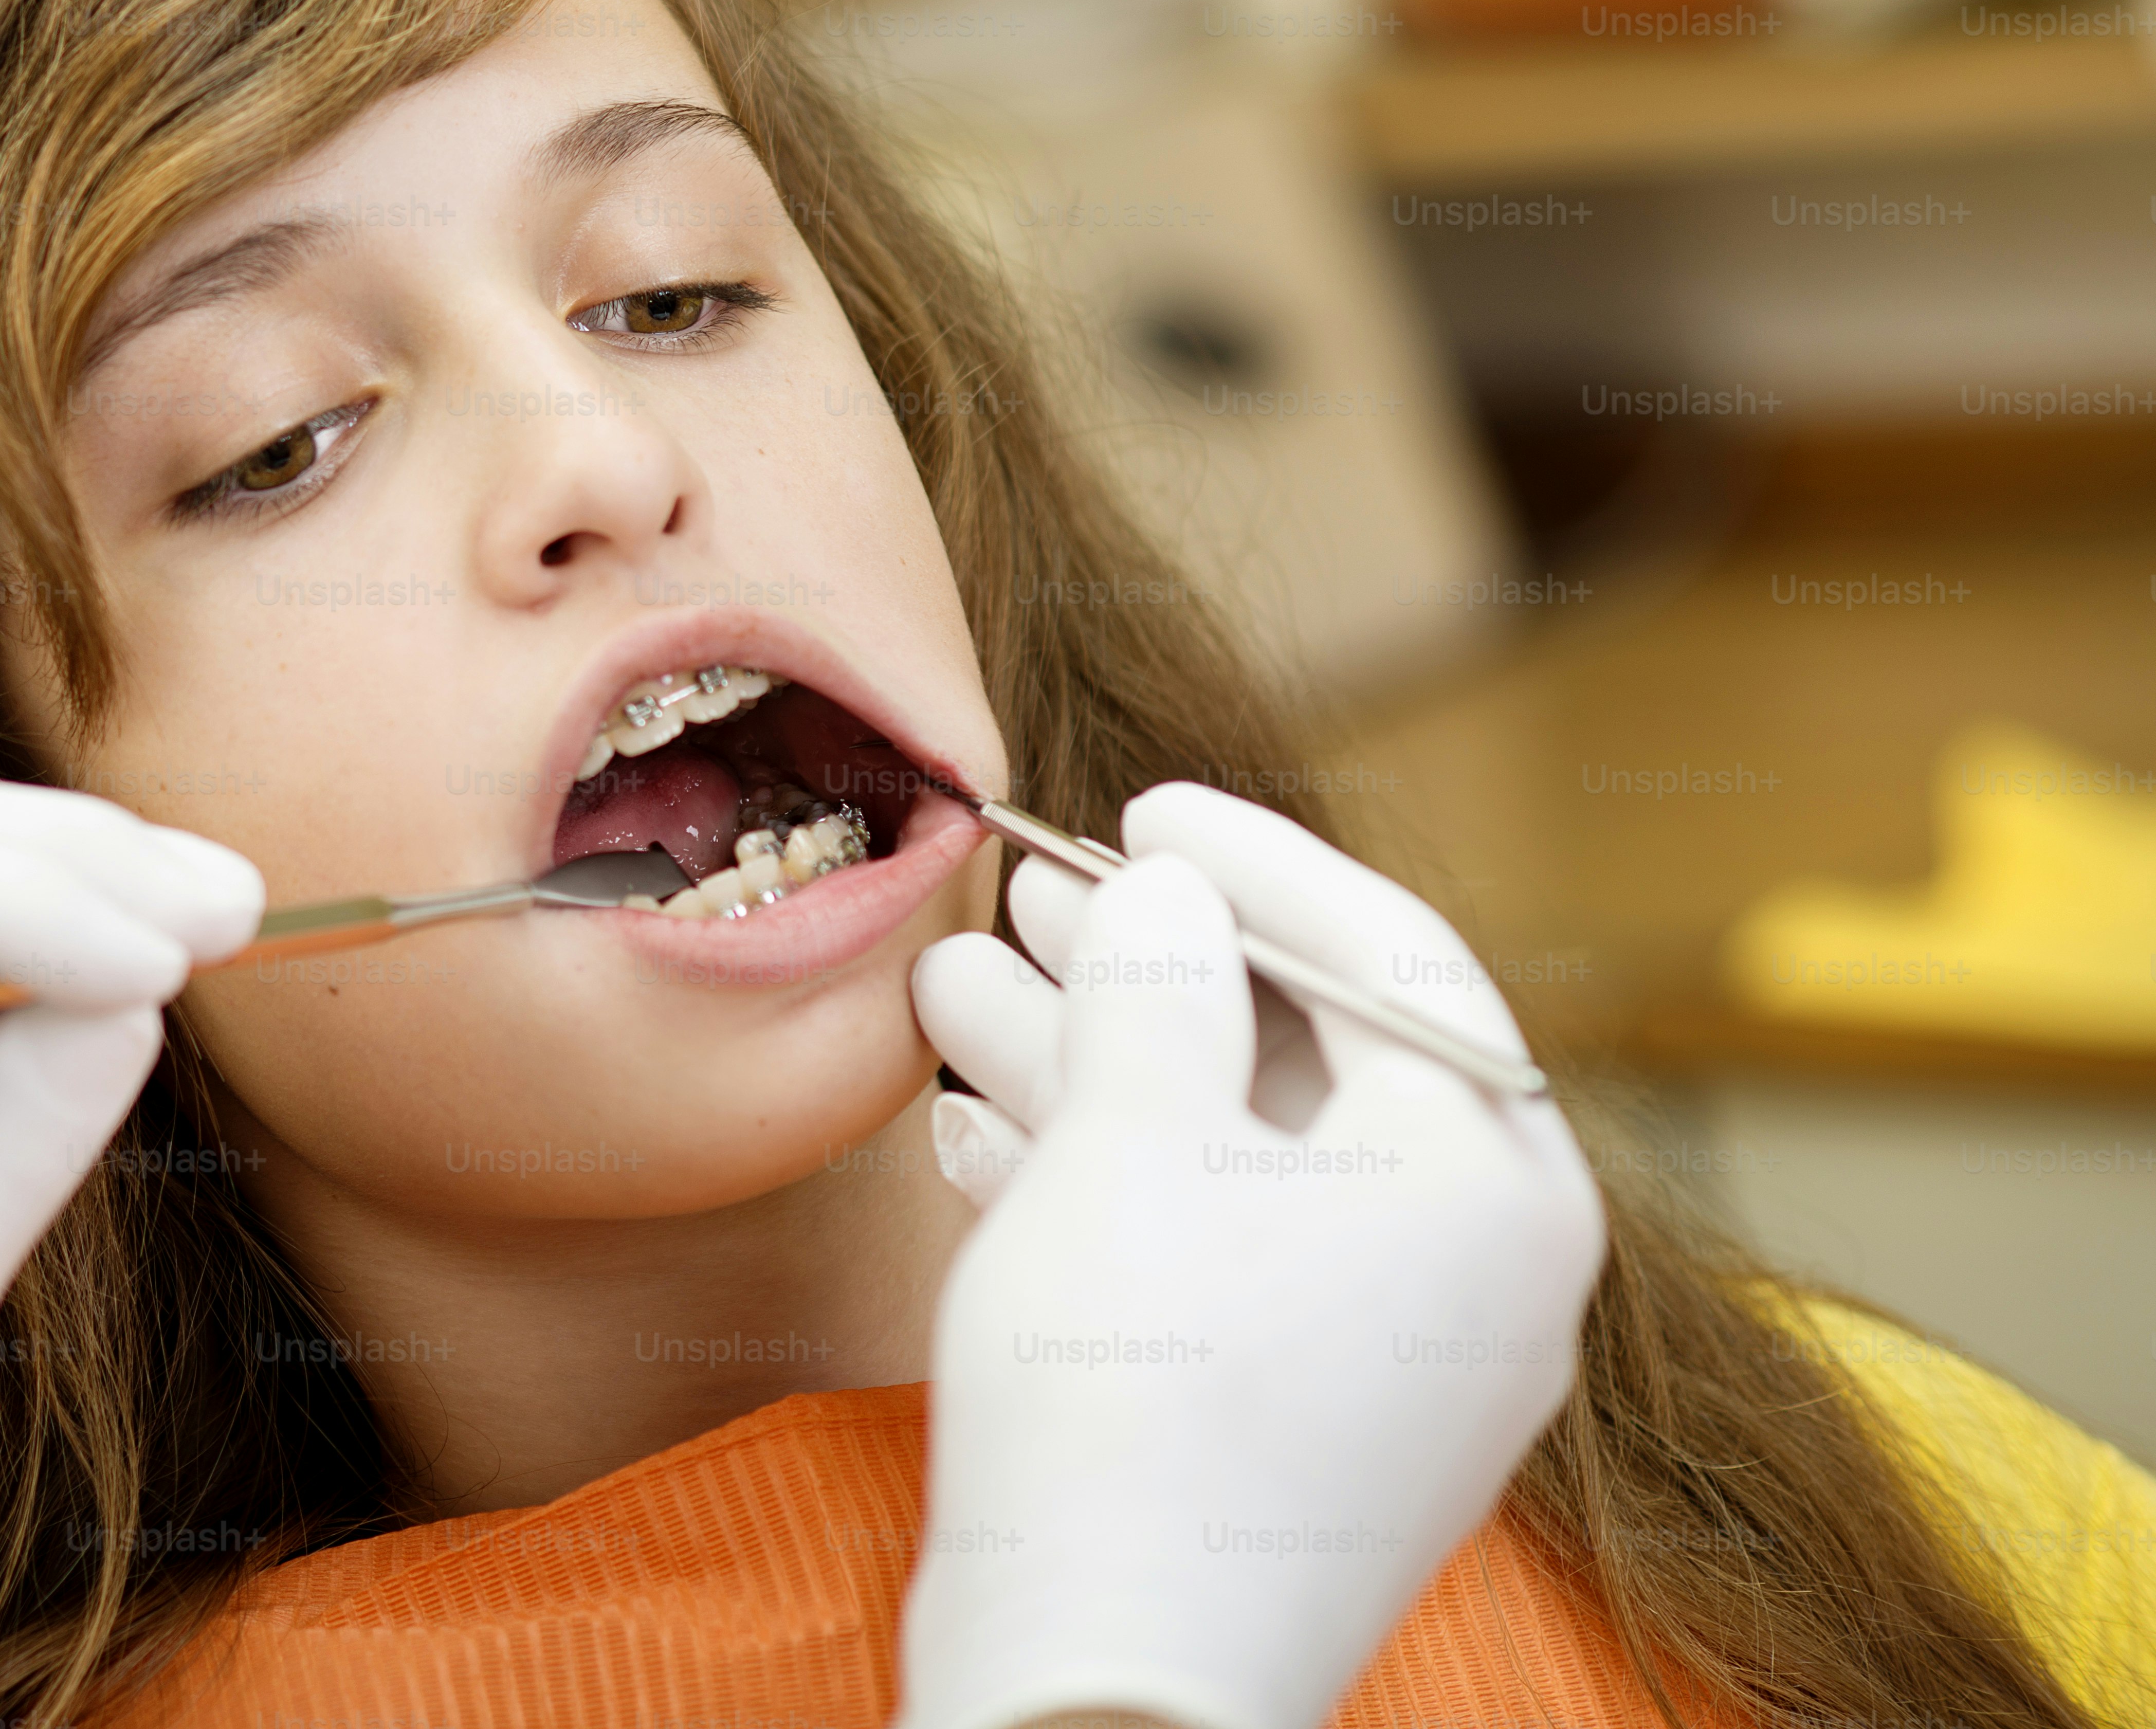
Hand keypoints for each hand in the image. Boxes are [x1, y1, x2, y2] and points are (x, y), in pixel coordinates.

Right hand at [895, 784, 1604, 1728]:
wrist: (1100, 1673)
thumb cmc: (1137, 1393)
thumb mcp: (1133, 1134)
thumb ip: (1158, 984)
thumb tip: (1174, 899)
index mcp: (1495, 1185)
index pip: (1396, 960)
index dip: (1262, 862)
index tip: (1147, 808)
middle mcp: (1474, 1273)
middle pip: (1304, 1060)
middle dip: (1147, 969)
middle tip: (1027, 888)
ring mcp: (1388, 1362)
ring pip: (1233, 1160)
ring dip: (1093, 1064)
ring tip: (954, 980)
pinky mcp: (1294, 1429)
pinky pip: (1212, 1258)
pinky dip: (1103, 1183)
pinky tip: (976, 1125)